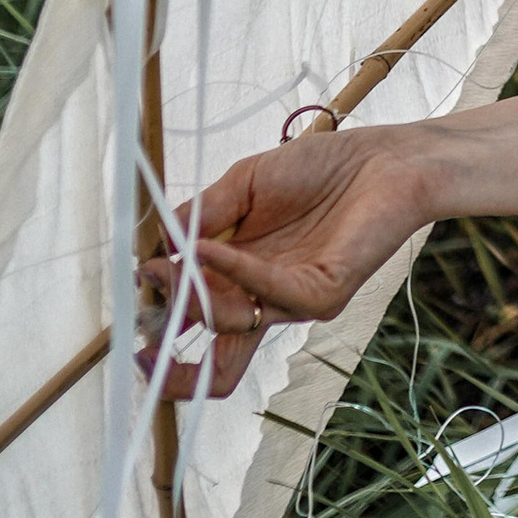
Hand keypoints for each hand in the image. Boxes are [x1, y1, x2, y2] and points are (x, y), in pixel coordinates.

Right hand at [169, 125, 442, 396]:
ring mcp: (295, 301)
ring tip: (175, 258)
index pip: (199, 332)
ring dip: (194, 294)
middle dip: (168, 331)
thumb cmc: (321, 168)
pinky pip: (268, 293)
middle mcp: (267, 301)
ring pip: (231, 325)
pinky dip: (232, 270)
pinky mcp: (325, 293)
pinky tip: (208, 247)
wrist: (386, 157)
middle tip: (146, 286)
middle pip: (213, 360)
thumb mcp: (243, 185)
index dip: (161, 335)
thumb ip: (200, 216)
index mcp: (243, 280)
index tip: (132, 302)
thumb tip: (151, 249)